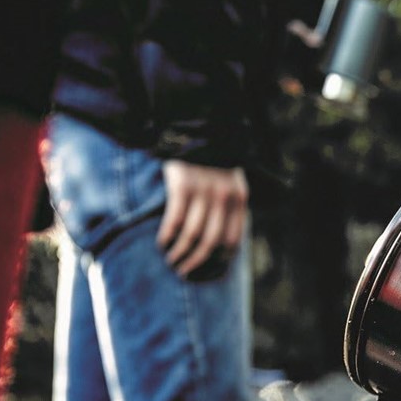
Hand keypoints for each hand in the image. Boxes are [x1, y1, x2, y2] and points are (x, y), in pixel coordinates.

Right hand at [157, 161, 248, 276]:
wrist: (195, 128)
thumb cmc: (211, 163)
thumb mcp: (230, 184)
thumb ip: (229, 209)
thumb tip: (222, 247)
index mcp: (239, 200)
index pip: (233, 241)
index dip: (219, 261)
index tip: (206, 271)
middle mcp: (224, 197)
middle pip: (211, 243)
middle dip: (197, 263)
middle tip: (184, 272)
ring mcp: (203, 190)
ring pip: (192, 235)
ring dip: (180, 253)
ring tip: (171, 261)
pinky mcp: (182, 184)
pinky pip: (175, 220)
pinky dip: (167, 236)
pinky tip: (161, 243)